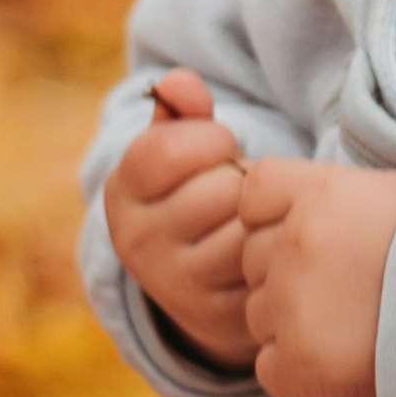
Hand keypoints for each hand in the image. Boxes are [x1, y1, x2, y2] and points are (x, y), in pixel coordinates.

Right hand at [103, 70, 254, 367]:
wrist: (198, 279)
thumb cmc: (194, 192)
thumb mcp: (177, 147)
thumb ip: (182, 108)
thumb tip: (179, 81)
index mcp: (121, 193)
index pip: (171, 148)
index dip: (211, 139)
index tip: (216, 151)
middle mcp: (137, 243)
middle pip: (219, 190)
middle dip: (241, 178)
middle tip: (236, 190)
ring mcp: (175, 285)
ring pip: (246, 228)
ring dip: (261, 215)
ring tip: (248, 218)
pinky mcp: (218, 314)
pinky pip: (266, 267)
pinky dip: (274, 250)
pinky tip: (263, 250)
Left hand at [239, 157, 395, 396]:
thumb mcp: (386, 192)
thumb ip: (326, 191)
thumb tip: (287, 199)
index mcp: (318, 193)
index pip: (252, 194)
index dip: (271, 216)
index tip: (311, 233)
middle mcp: (297, 242)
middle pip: (251, 259)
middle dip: (284, 273)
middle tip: (342, 287)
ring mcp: (293, 305)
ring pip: (256, 314)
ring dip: (290, 323)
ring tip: (348, 324)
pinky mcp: (299, 362)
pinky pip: (268, 367)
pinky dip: (295, 371)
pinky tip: (338, 360)